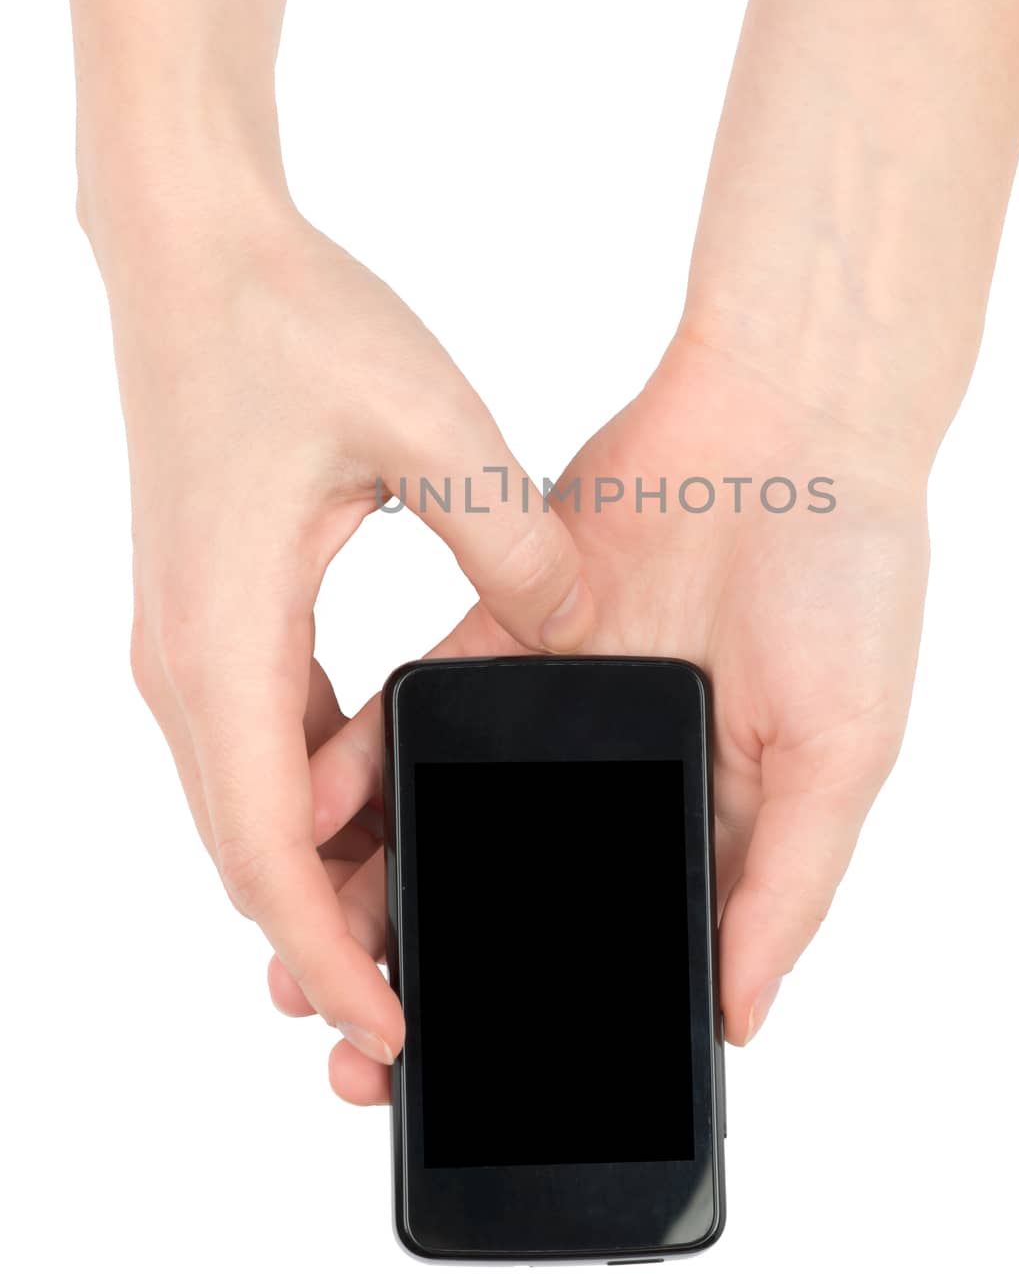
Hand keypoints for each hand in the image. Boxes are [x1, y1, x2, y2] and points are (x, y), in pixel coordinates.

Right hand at [101, 191, 593, 1063]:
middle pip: (251, 852)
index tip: (395, 1027)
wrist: (191, 248)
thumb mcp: (432, 428)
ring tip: (411, 911)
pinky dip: (318, 786)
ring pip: (252, 800)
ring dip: (318, 866)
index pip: (269, 855)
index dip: (326, 955)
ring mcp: (187, 638)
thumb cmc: (287, 322)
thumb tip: (577, 633)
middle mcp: (186, 663)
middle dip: (321, 938)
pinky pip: (263, 732)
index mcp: (225, 641)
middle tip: (418, 1000)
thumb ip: (514, 544)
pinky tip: (392, 781)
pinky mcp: (210, 609)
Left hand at [272, 328, 928, 1100]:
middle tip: (354, 1047)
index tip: (469, 1080)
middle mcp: (622, 773)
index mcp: (709, 819)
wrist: (788, 424)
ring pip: (449, 814)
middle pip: (512, 888)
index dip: (547, 1012)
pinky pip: (418, 710)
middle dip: (439, 959)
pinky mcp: (504, 633)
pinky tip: (314, 815)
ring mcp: (556, 708)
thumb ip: (786, 887)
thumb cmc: (848, 586)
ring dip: (382, 879)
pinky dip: (363, 764)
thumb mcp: (842, 756)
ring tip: (305, 954)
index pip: (616, 940)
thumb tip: (739, 1019)